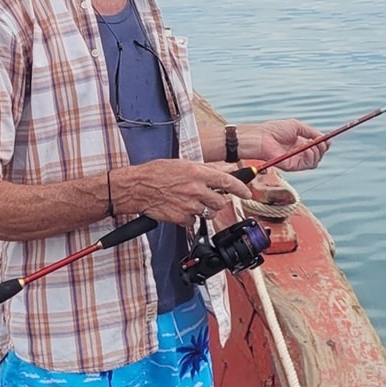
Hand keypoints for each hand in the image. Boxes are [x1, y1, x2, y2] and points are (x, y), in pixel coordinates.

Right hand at [116, 159, 253, 224]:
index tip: (247, 193)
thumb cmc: (157, 173)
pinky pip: (194, 221)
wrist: (138, 187)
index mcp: (198, 173)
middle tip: (208, 196)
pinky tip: (181, 208)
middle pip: (220, 201)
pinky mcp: (181, 218)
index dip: (241, 188)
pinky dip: (190, 217)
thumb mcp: (183, 165)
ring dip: (205, 209)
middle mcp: (196, 189)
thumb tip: (222, 173)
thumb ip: (204, 170)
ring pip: (209, 213)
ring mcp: (189, 205)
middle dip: (217, 200)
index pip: (227, 181)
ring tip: (192, 201)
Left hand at [242, 118, 329, 171]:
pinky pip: (309, 164)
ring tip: (311, 143)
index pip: (316, 147)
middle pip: (318, 155)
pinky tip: (307, 148)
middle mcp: (298, 154)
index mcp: (299, 144)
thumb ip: (310, 131)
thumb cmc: (274, 130)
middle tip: (319, 141)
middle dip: (322, 147)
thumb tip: (323, 138)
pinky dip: (312, 155)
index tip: (326, 139)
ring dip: (318, 151)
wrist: (261, 137)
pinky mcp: (293, 166)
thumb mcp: (296, 126)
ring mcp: (296, 161)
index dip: (323, 144)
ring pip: (315, 161)